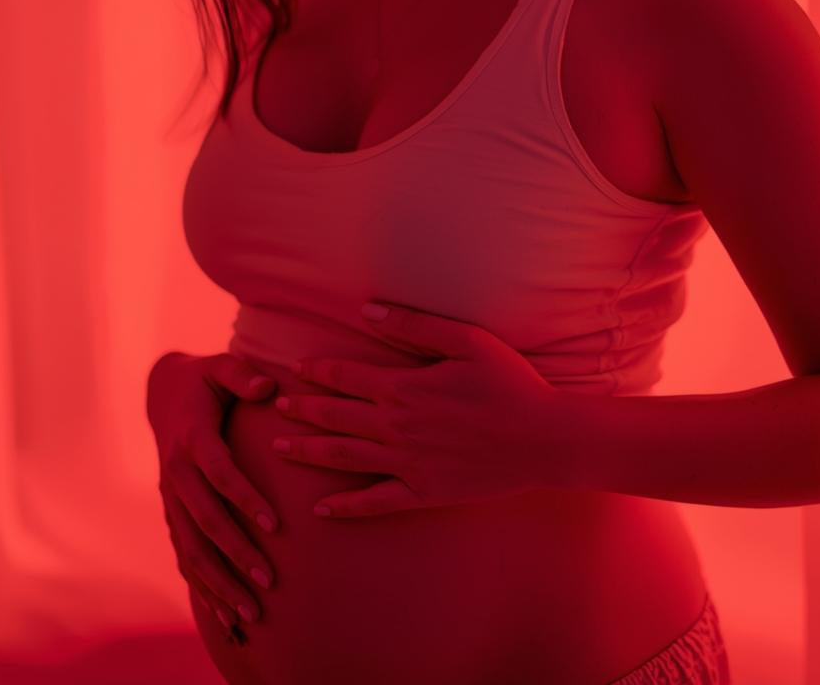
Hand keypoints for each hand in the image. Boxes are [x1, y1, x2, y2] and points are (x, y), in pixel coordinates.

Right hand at [146, 351, 278, 634]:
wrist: (163, 393)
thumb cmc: (204, 379)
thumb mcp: (221, 366)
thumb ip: (243, 374)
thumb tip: (269, 388)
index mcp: (193, 437)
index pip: (221, 473)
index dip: (246, 499)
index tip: (276, 525)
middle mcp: (177, 472)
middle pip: (206, 521)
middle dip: (237, 554)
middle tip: (269, 582)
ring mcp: (171, 497)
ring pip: (192, 549)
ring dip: (219, 583)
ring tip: (251, 614)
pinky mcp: (172, 513)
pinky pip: (185, 556)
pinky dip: (203, 587)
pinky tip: (225, 616)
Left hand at [272, 302, 556, 517]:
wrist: (543, 439)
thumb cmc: (510, 382)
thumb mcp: (465, 340)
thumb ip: (412, 325)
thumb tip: (366, 311)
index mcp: (404, 387)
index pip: (346, 376)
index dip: (318, 371)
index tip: (295, 369)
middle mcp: (397, 426)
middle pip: (336, 417)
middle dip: (303, 411)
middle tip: (276, 408)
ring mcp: (407, 463)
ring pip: (345, 457)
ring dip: (309, 452)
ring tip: (280, 449)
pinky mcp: (423, 492)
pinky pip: (376, 502)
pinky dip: (346, 506)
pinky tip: (321, 509)